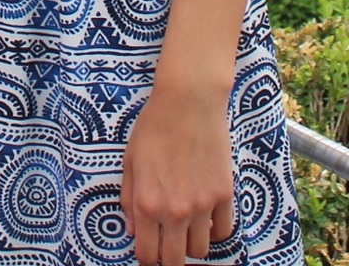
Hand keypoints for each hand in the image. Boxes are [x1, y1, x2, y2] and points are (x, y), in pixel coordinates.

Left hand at [121, 83, 234, 265]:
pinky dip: (215, 230)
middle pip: (175, 261)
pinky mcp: (224, 195)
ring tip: (185, 225)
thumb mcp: (130, 160)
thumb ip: (129, 197)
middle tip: (166, 243)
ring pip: (201, 250)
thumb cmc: (153, 127)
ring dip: (191, 243)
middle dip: (168, 257)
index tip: (148, 250)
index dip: (146, 256)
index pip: (147, 254)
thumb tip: (133, 229)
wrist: (187, 103)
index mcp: (147, 203)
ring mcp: (203, 205)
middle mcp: (175, 210)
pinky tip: (206, 217)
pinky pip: (224, 231)